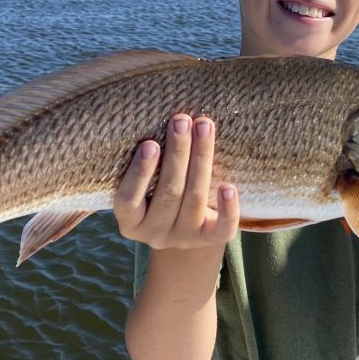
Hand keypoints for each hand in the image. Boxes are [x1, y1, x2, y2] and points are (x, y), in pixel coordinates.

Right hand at [115, 114, 239, 249]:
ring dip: (201, 160)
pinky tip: (229, 187)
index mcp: (131, 221)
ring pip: (195, 199)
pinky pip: (222, 230)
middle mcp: (155, 234)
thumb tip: (162, 119)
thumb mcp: (144, 183)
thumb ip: (147, 160)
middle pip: (168, 193)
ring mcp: (183, 238)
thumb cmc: (158, 188)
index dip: (139, 173)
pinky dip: (228, 209)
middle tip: (181, 121)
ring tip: (203, 127)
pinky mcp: (209, 240)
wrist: (185, 224)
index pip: (129, 199)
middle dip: (177, 154)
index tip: (150, 143)